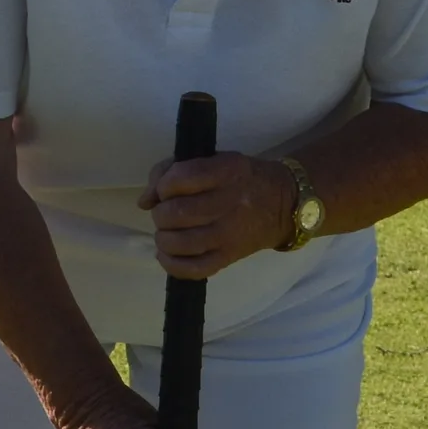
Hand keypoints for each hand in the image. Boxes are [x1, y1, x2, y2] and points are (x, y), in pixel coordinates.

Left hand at [139, 152, 290, 278]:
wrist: (282, 205)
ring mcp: (229, 234)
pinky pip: (194, 269)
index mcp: (227, 172)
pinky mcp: (228, 257)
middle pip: (177, 213)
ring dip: (163, 238)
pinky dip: (171, 264)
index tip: (165, 190)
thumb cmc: (241, 178)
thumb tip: (145, 200)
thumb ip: (174, 170)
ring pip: (181, 242)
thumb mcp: (215, 159)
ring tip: (166, 233)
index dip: (163, 186)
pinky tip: (167, 254)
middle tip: (166, 214)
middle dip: (161, 214)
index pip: (181, 179)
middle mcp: (229, 203)